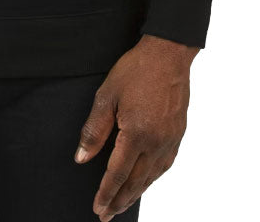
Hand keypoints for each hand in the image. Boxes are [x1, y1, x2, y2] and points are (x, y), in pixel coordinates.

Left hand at [73, 33, 198, 220]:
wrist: (169, 54)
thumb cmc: (136, 70)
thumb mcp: (107, 95)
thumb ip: (94, 130)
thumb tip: (81, 158)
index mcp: (137, 134)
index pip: (118, 173)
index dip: (106, 193)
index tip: (97, 208)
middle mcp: (156, 142)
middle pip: (136, 182)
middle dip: (119, 201)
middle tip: (106, 215)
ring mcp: (170, 140)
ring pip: (152, 177)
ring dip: (136, 194)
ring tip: (123, 204)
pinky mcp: (178, 134)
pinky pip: (165, 165)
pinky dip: (153, 179)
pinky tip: (146, 181)